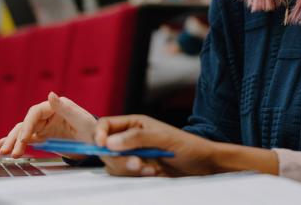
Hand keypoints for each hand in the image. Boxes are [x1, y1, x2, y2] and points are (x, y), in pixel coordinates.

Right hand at [0, 91, 96, 157]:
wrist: (96, 142)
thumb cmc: (91, 128)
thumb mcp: (80, 118)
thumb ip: (65, 107)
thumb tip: (51, 94)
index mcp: (54, 106)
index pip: (34, 113)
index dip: (27, 125)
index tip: (25, 139)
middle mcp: (45, 115)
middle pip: (25, 124)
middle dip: (15, 137)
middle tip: (9, 150)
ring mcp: (42, 127)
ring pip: (22, 132)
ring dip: (12, 142)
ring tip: (3, 153)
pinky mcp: (41, 137)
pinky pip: (24, 140)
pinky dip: (12, 142)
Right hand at [94, 115, 220, 176]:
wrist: (202, 165)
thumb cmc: (186, 145)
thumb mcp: (162, 138)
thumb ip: (136, 138)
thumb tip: (109, 143)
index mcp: (134, 123)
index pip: (105, 125)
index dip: (99, 134)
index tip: (102, 145)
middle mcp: (130, 138)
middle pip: (107, 149)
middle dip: (119, 158)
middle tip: (137, 163)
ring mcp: (134, 155)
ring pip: (115, 164)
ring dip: (130, 169)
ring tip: (151, 168)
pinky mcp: (138, 170)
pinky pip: (126, 175)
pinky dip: (137, 176)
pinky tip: (154, 173)